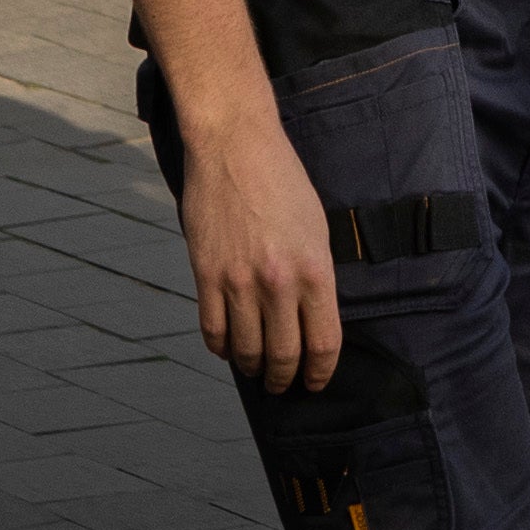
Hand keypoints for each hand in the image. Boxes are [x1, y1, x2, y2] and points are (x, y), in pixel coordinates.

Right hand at [166, 89, 342, 390]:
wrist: (235, 146)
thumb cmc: (282, 181)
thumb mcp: (318, 228)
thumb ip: (316, 276)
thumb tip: (312, 319)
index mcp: (315, 271)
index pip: (324, 343)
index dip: (321, 373)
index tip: (316, 382)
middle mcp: (279, 283)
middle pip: (284, 355)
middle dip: (285, 378)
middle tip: (282, 384)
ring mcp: (239, 281)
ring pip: (247, 349)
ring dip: (253, 368)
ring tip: (255, 370)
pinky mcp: (206, 274)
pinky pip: (212, 329)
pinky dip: (222, 348)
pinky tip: (228, 348)